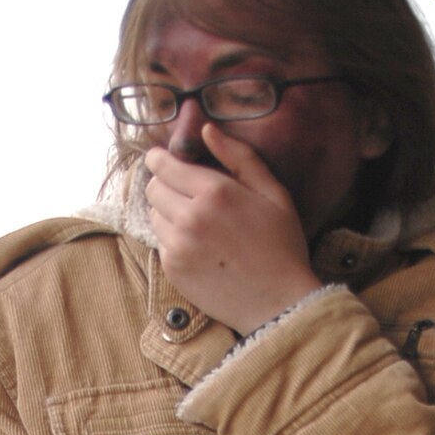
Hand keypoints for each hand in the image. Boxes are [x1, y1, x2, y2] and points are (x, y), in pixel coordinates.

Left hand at [144, 125, 320, 334]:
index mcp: (215, 192)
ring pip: (153, 215)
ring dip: (167, 213)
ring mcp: (178, 246)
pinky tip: (197, 246)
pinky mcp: (173, 270)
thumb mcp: (272, 192)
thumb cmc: (281, 245)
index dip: (159, 159)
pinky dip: (172, 239)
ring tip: (195, 222)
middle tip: (184, 192)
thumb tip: (206, 130)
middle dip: (164, 185)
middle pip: (153, 188)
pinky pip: (160, 242)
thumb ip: (238, 156)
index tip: (161, 159)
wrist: (279, 303)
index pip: (163, 165)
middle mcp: (190, 217)